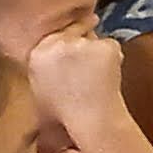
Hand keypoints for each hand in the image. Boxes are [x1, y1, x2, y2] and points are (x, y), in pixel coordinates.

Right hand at [22, 30, 129, 152]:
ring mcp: (82, 44)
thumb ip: (43, 68)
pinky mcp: (104, 46)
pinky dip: (114, 58)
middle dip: (85, 41)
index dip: (68, 41)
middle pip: (75, 31)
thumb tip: (53, 59)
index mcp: (37, 53)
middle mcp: (57, 44)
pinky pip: (112, 46)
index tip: (76, 44)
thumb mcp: (40, 89)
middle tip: (92, 63)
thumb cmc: (65, 114)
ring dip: (99, 53)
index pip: (55, 35)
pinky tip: (108, 76)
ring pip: (95, 39)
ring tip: (97, 78)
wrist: (89, 121)